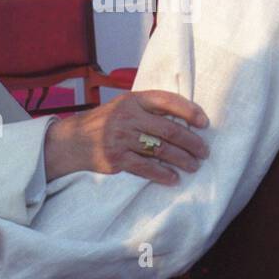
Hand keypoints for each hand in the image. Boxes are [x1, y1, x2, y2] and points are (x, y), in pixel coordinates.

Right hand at [43, 90, 209, 184]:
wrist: (73, 140)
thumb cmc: (107, 122)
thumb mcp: (124, 106)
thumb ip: (149, 109)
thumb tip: (185, 120)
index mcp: (133, 100)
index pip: (167, 101)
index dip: (189, 111)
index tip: (204, 123)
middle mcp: (127, 116)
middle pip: (169, 130)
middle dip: (191, 142)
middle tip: (204, 151)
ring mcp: (121, 138)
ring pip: (161, 150)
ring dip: (182, 160)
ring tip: (193, 165)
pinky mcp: (116, 158)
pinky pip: (146, 168)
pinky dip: (163, 174)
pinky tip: (174, 178)